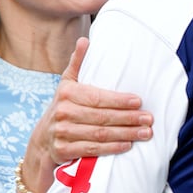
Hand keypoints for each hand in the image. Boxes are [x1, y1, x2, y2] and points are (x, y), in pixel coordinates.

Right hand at [43, 37, 152, 164]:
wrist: (43, 139)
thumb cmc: (63, 106)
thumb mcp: (67, 84)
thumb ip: (78, 63)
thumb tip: (84, 41)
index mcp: (67, 93)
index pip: (98, 97)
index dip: (119, 100)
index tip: (139, 101)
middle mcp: (63, 112)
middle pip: (102, 117)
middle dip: (129, 119)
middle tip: (149, 119)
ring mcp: (63, 133)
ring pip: (100, 134)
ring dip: (125, 134)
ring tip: (145, 133)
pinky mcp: (64, 151)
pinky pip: (93, 149)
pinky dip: (112, 148)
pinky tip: (127, 145)